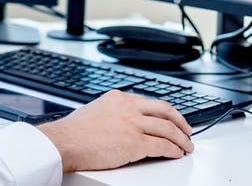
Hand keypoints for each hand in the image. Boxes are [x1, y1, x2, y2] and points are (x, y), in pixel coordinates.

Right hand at [36, 90, 192, 172]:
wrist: (63, 142)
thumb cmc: (73, 132)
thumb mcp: (96, 110)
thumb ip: (113, 112)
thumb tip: (123, 122)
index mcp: (119, 98)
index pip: (150, 102)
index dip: (165, 112)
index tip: (171, 118)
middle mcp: (128, 107)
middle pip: (165, 110)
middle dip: (181, 121)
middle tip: (187, 130)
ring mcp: (133, 124)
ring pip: (167, 128)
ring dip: (181, 138)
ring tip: (186, 146)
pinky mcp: (134, 143)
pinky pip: (162, 146)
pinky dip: (173, 150)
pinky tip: (176, 153)